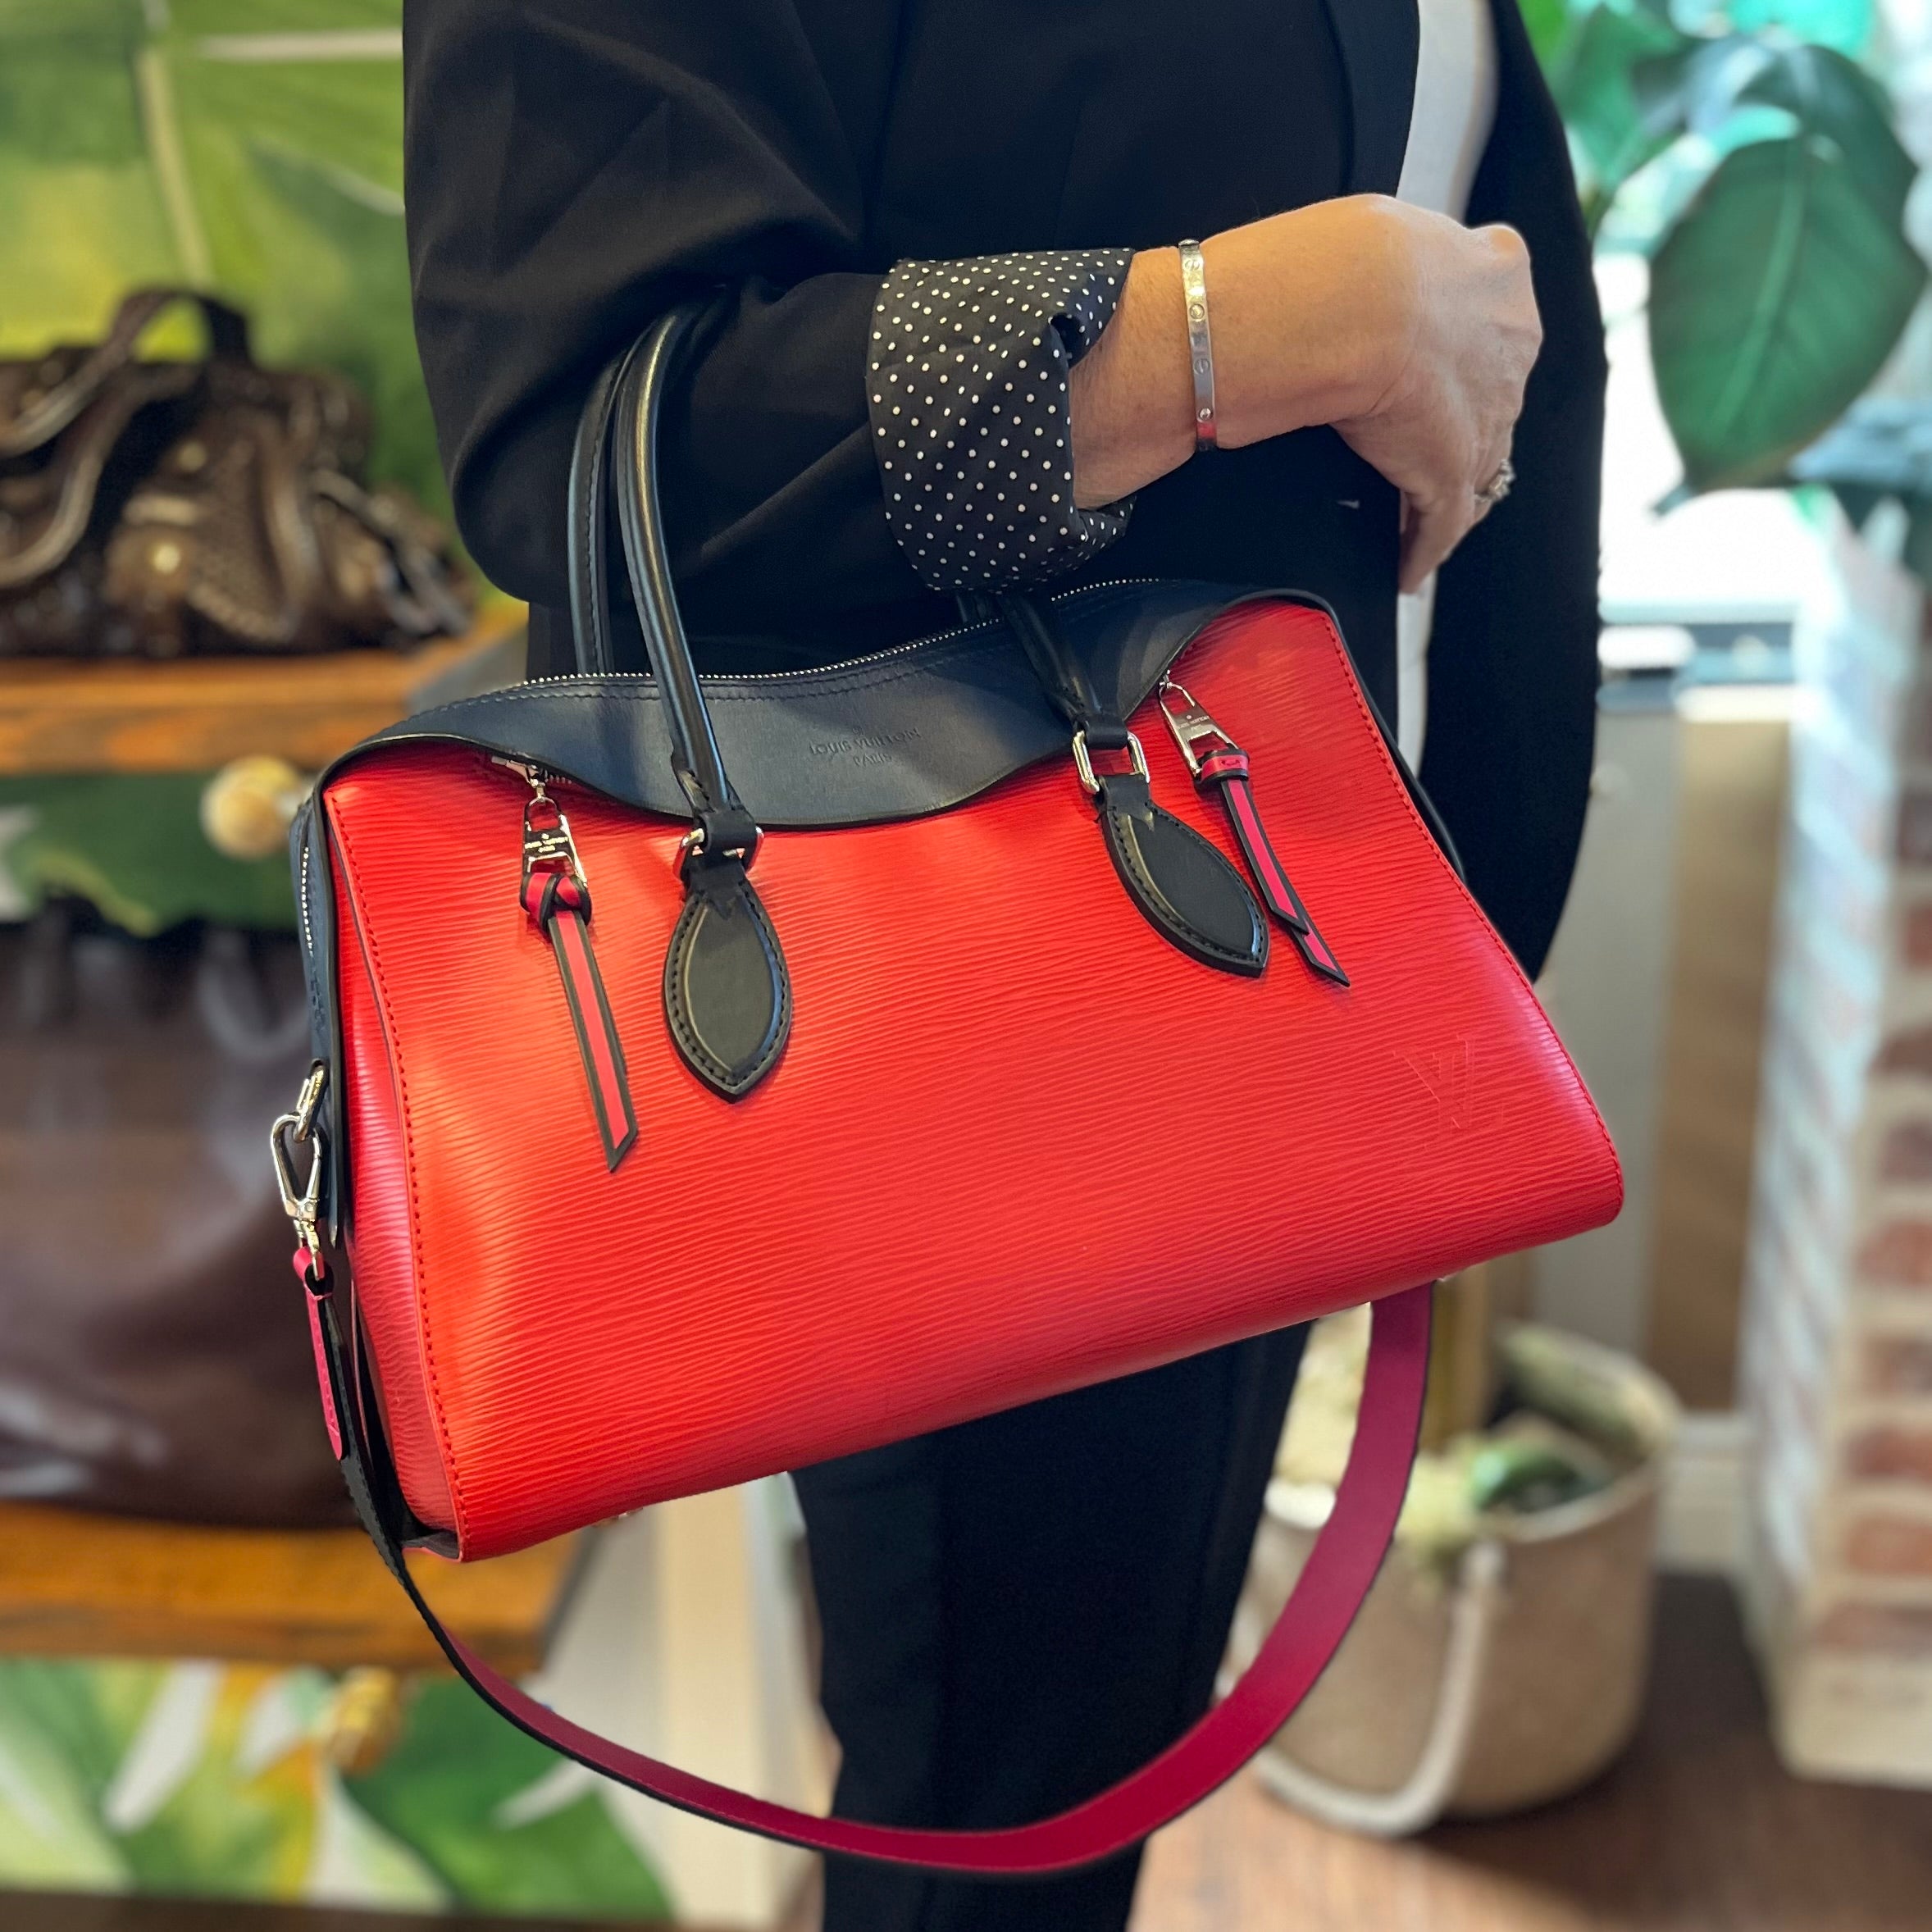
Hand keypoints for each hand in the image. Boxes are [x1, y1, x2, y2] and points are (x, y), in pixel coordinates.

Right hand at [1324, 202, 1540, 589]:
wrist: (1346, 304)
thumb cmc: (1345, 257)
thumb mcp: (1382, 228)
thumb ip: (1392, 260)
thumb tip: (1355, 280)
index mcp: (1499, 270)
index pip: (1494, 312)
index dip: (1462, 340)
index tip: (1430, 354)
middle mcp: (1511, 343)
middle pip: (1492, 391)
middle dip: (1460, 417)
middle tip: (1412, 437)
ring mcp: (1489, 414)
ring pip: (1477, 461)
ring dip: (1446, 489)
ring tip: (1414, 516)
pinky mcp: (1453, 473)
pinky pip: (1442, 524)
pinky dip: (1422, 550)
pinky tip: (1405, 569)